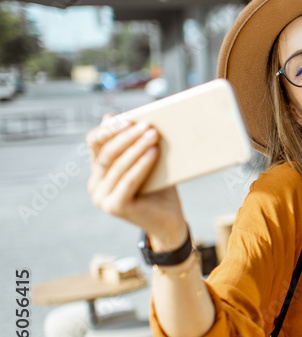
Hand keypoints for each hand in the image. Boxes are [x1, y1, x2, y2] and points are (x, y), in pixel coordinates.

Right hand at [86, 114, 185, 246]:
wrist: (170, 220)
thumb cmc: (160, 187)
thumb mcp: (148, 161)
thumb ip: (135, 142)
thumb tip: (123, 115)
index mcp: (99, 170)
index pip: (95, 142)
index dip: (109, 129)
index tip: (128, 118)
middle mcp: (96, 184)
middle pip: (107, 153)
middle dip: (127, 136)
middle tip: (147, 125)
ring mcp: (102, 197)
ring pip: (118, 166)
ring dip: (136, 148)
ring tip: (154, 135)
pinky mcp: (114, 207)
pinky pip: (128, 181)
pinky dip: (141, 165)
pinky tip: (153, 153)